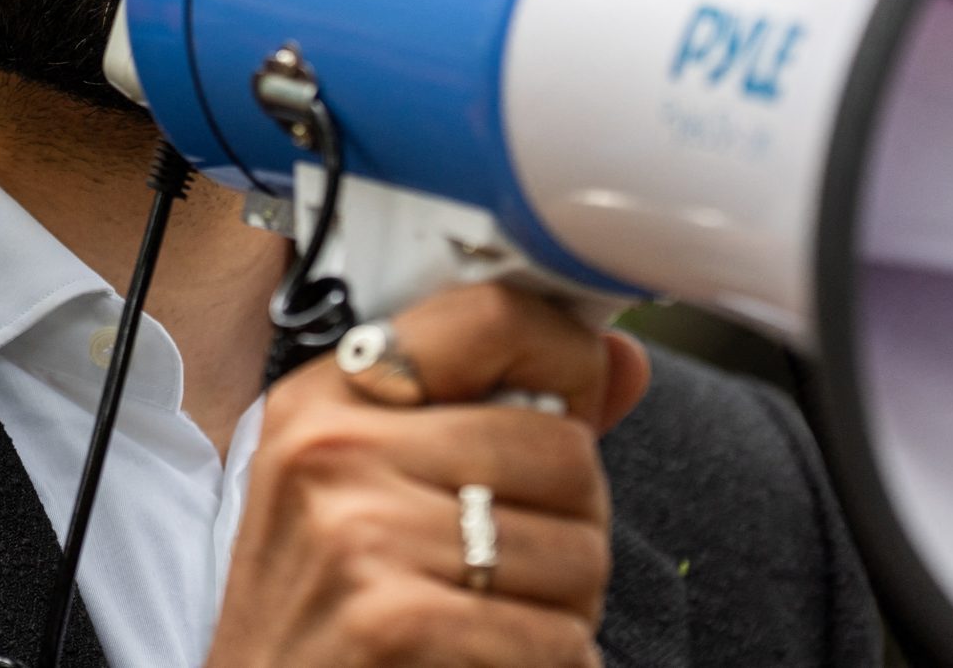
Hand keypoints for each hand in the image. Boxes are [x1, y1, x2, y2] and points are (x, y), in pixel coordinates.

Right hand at [204, 282, 651, 667]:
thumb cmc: (328, 610)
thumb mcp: (373, 489)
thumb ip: (500, 416)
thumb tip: (625, 358)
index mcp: (329, 398)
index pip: (493, 319)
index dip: (569, 359)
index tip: (574, 405)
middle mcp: (336, 451)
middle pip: (564, 450)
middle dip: (573, 520)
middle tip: (518, 563)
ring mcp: (361, 535)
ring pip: (579, 552)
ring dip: (566, 606)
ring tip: (497, 617)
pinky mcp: (395, 622)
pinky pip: (559, 638)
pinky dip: (550, 663)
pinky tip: (492, 662)